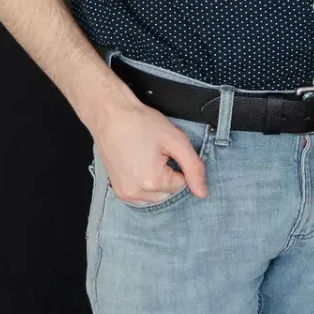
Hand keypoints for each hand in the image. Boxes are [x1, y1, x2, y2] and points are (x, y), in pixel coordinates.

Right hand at [89, 96, 206, 204]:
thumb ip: (193, 167)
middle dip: (168, 175)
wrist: (111, 116)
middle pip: (168, 193)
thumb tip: (202, 192)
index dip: (178, 165)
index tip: (166, 151)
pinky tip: (140, 166)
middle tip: (157, 154)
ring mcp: (123, 193)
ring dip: (157, 183)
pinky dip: (145, 186)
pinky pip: (140, 197)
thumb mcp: (176, 141)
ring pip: (155, 197)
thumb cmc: (140, 123)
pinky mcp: (116, 189)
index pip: (181, 185)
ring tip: (147, 159)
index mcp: (151, 182)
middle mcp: (135, 193)